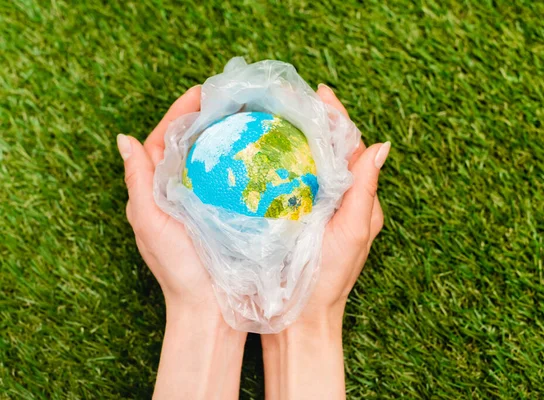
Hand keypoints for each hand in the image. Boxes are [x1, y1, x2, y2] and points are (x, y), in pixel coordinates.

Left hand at [118, 86, 245, 399]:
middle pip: (191, 145)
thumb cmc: (177, 269)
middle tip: (230, 97)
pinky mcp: (226, 213)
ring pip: (213, 160)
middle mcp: (178, 192)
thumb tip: (124, 139)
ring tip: (246, 115)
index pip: (165, 140)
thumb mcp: (150, 221)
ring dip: (225, 136)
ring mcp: (204, 202)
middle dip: (207, 118)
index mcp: (155, 190)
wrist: (208, 310)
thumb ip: (138, 181)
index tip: (202, 92)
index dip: (180, 112)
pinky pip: (231, 180)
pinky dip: (241, 163)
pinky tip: (259, 151)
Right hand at [261, 84, 388, 399]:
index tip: (320, 93)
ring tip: (277, 115)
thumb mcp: (352, 233)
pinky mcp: (293, 217)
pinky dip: (282, 163)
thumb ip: (365, 192)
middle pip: (330, 150)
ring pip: (309, 163)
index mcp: (358, 198)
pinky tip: (263, 153)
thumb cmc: (330, 278)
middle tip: (292, 98)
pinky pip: (290, 182)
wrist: (301, 318)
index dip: (337, 117)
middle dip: (315, 121)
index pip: (351, 147)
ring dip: (297, 138)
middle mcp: (339, 199)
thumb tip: (381, 146)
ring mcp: (316, 208)